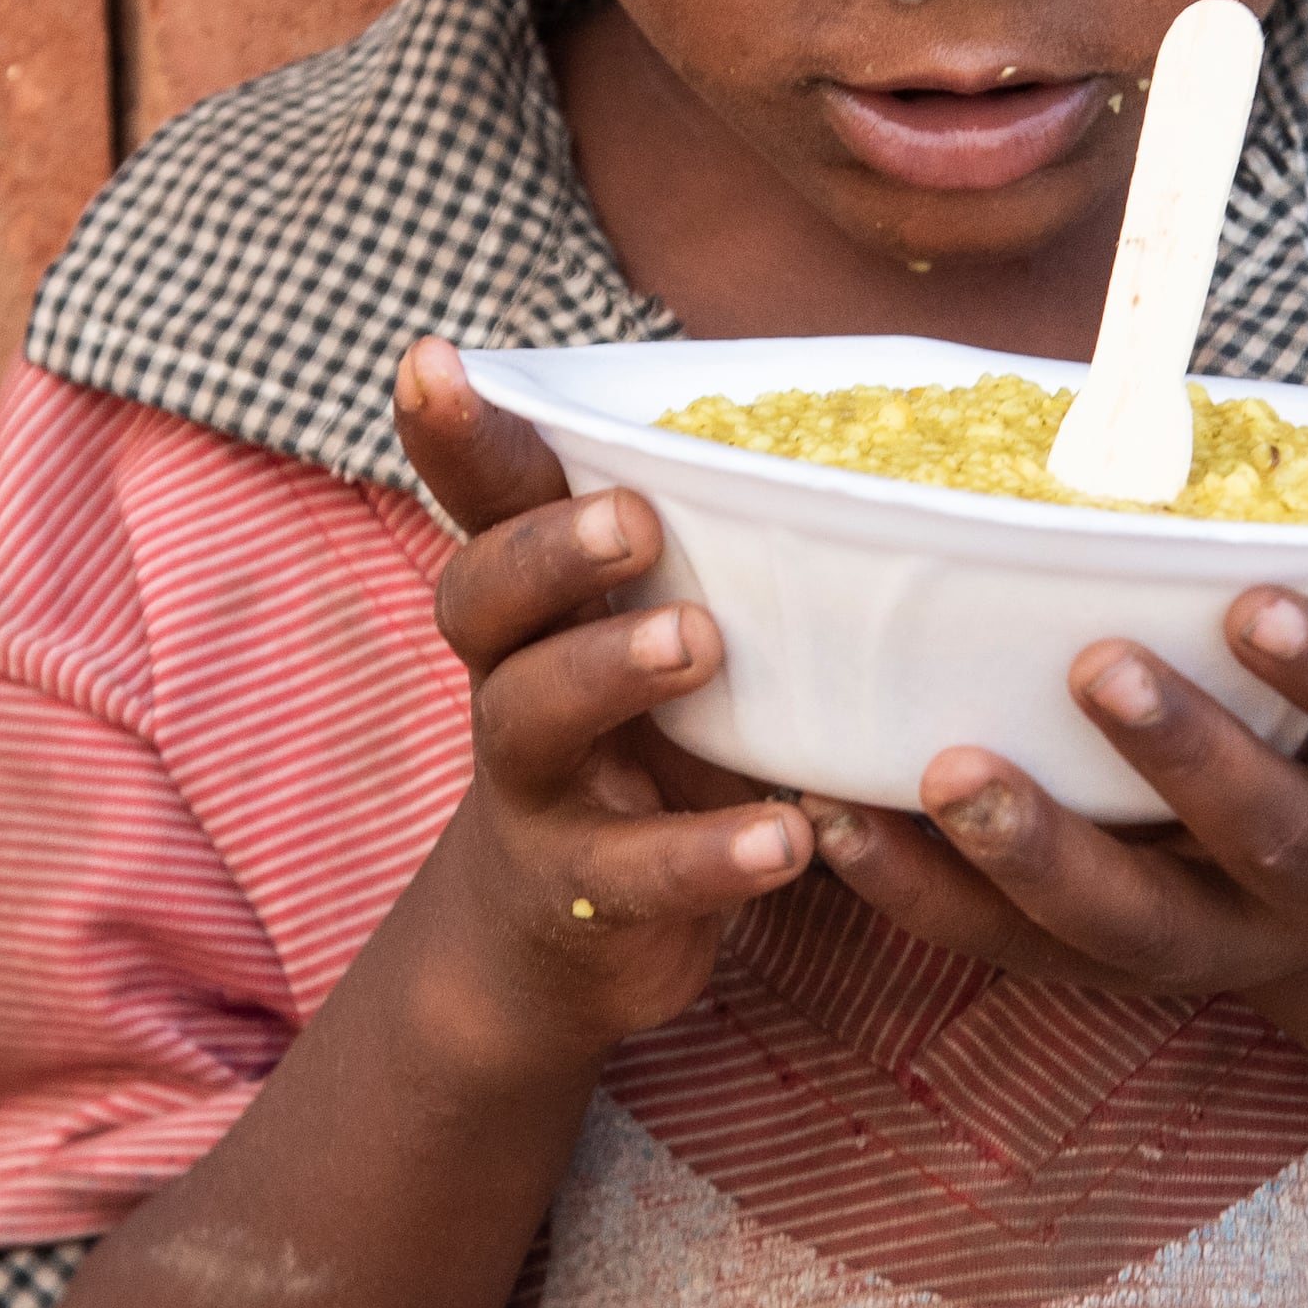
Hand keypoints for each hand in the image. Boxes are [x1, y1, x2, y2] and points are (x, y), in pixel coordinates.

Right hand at [379, 338, 814, 1089]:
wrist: (556, 951)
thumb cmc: (643, 749)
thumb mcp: (658, 643)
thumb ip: (719, 555)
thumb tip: (876, 419)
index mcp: (539, 603)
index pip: (486, 501)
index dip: (456, 433)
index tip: (431, 356)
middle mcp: (512, 680)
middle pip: (482, 596)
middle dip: (548, 548)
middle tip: (636, 519)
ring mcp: (534, 791)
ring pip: (530, 715)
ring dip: (609, 668)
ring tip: (698, 643)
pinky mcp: (577, 896)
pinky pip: (632, 871)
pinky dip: (708, 853)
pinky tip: (788, 838)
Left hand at [811, 448, 1307, 1002]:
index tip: (1255, 604)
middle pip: (1266, 842)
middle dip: (1185, 760)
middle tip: (1093, 667)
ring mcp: (1216, 941)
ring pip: (1129, 927)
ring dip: (1034, 854)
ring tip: (944, 768)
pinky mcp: (1108, 975)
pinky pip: (1013, 954)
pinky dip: (926, 899)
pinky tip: (844, 826)